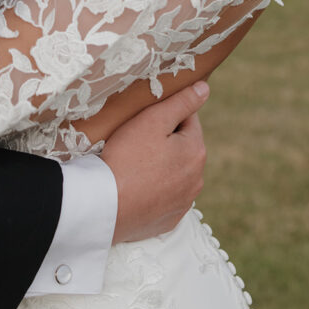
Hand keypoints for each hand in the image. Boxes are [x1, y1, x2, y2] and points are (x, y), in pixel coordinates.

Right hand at [101, 81, 208, 243]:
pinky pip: (165, 196)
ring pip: (176, 173)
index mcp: (196, 151)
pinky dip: (155, 189)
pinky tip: (136, 186)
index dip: (166, 114)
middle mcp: (197, 179)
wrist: (104, 207)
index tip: (144, 117)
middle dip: (165, 140)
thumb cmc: (127, 157)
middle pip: (183, 147)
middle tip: (136, 139)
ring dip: (162, 165)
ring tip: (134, 163)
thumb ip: (182, 102)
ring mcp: (183, 203)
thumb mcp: (152, 120)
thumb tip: (204, 88)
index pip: (189, 119)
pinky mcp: (168, 220)